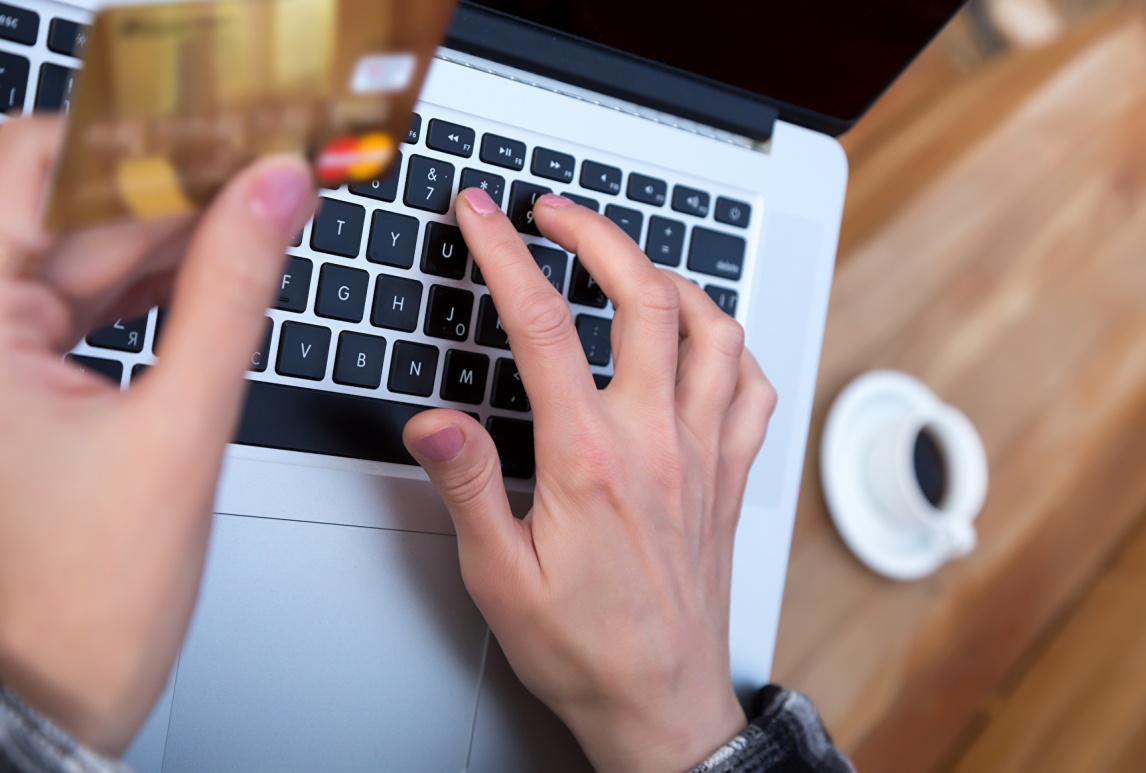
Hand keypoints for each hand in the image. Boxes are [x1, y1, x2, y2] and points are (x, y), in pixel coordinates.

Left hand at [0, 117, 315, 754]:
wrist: (50, 703)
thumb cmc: (81, 605)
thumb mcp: (180, 429)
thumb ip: (230, 295)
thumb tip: (270, 195)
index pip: (34, 165)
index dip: (135, 136)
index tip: (221, 130)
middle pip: (67, 210)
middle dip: (171, 187)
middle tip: (263, 173)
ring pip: (79, 257)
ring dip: (167, 237)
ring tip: (255, 219)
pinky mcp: (16, 388)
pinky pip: (82, 307)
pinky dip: (148, 287)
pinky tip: (209, 275)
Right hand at [403, 188, 777, 771]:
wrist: (660, 704)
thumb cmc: (584, 649)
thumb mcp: (499, 578)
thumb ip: (469, 487)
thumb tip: (435, 420)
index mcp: (590, 460)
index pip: (544, 326)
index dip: (507, 254)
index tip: (484, 216)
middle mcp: (658, 443)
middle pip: (643, 298)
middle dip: (596, 233)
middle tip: (555, 211)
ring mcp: (704, 454)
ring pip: (714, 328)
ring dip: (669, 276)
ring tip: (628, 262)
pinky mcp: (729, 474)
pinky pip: (754, 386)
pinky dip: (731, 342)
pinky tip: (703, 339)